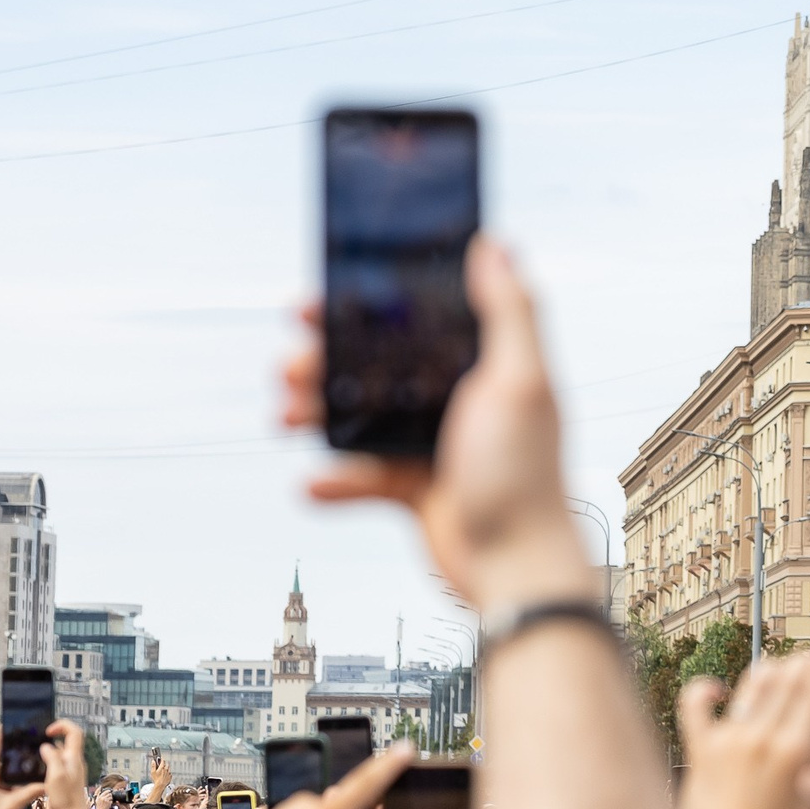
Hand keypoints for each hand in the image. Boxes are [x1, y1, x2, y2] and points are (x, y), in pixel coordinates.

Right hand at [41, 721, 90, 808]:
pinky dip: (50, 760)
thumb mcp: (56, 776)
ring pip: (62, 752)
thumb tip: (47, 746)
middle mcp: (75, 761)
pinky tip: (40, 768)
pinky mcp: (68, 777)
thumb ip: (52, 758)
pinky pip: (59, 762)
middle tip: (39, 740)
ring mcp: (73, 769)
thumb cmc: (66, 799)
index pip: (75, 732)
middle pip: (68, 740)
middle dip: (54, 736)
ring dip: (50, 749)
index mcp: (74, 758)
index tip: (48, 731)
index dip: (62, 726)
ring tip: (36, 754)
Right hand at [284, 238, 589, 609]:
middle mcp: (457, 397)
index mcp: (484, 364)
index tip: (320, 293)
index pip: (420, 317)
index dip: (370, 303)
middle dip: (327, 360)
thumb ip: (509, 311)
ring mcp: (433, 441)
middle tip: (289, 360)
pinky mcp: (413, 487)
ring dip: (317, 412)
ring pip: (359, 415)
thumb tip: (495, 241)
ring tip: (284, 413)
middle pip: (378, 364)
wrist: (515, 567)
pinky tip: (312, 484)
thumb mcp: (520, 382)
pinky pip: (360, 476)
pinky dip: (334, 481)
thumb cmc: (525, 474)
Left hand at [676, 652, 809, 808]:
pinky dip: (704, 691)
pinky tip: (715, 689)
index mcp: (795, 754)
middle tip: (808, 658)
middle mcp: (761, 740)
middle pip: (785, 684)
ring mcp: (728, 742)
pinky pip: (695, 706)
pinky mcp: (700, 752)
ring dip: (767, 672)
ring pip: (751, 688)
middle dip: (800, 666)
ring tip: (776, 667)